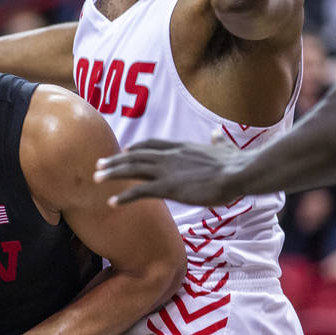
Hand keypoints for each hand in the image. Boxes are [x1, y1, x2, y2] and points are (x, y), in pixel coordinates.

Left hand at [94, 137, 246, 206]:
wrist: (239, 172)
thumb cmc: (236, 163)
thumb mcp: (224, 147)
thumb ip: (216, 141)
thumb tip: (216, 132)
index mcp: (182, 147)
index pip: (152, 144)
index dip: (136, 148)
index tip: (124, 150)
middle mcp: (170, 156)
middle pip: (135, 155)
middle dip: (116, 160)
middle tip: (99, 163)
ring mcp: (167, 171)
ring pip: (131, 169)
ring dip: (112, 173)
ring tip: (96, 178)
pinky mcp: (169, 187)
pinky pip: (140, 191)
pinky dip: (124, 196)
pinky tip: (112, 202)